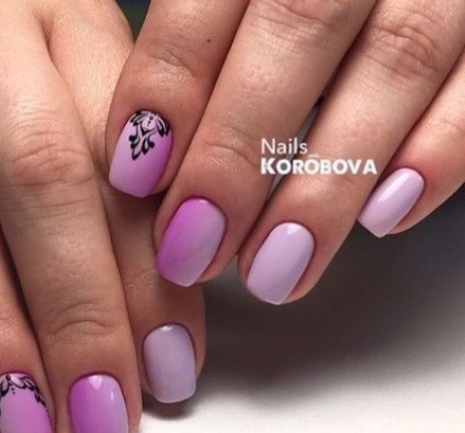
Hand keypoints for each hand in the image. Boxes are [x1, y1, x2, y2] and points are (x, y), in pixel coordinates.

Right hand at [0, 0, 204, 432]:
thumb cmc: (22, 31)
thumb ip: (133, 168)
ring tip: (22, 416)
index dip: (150, 280)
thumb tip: (178, 291)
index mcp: (72, 27)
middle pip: (41, 184)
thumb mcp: (95, 70)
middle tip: (100, 416)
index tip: (168, 367)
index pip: (124, 168)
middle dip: (75, 317)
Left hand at [107, 0, 464, 303]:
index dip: (170, 83)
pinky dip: (439, 152)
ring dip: (327, 182)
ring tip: (272, 270)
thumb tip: (138, 147)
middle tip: (191, 249)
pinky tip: (387, 217)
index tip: (134, 174)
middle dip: (236, 152)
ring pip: (394, 61)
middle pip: (296, 26)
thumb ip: (195, 41)